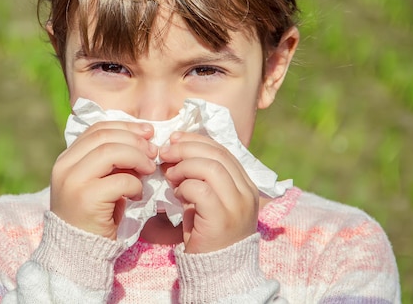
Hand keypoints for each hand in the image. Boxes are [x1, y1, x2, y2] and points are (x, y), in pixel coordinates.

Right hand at [50, 121, 156, 239]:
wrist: (79, 252)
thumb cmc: (95, 215)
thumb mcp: (99, 181)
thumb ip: (112, 161)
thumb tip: (143, 140)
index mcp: (67, 159)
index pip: (97, 129)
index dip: (125, 127)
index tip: (148, 132)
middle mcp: (65, 166)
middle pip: (105, 137)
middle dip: (135, 140)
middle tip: (154, 151)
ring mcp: (73, 182)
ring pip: (111, 152)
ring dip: (137, 158)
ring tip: (150, 169)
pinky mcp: (86, 199)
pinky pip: (120, 180)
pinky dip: (136, 184)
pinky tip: (138, 194)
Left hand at [160, 132, 258, 253]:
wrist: (218, 272)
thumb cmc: (208, 234)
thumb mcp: (207, 200)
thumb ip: (200, 177)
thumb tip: (175, 150)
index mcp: (245, 184)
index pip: (222, 150)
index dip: (196, 140)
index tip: (174, 139)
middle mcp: (246, 192)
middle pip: (217, 154)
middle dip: (187, 148)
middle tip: (166, 152)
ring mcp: (237, 205)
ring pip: (211, 168)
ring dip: (185, 166)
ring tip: (169, 174)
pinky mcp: (222, 219)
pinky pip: (201, 190)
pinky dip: (185, 186)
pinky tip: (177, 193)